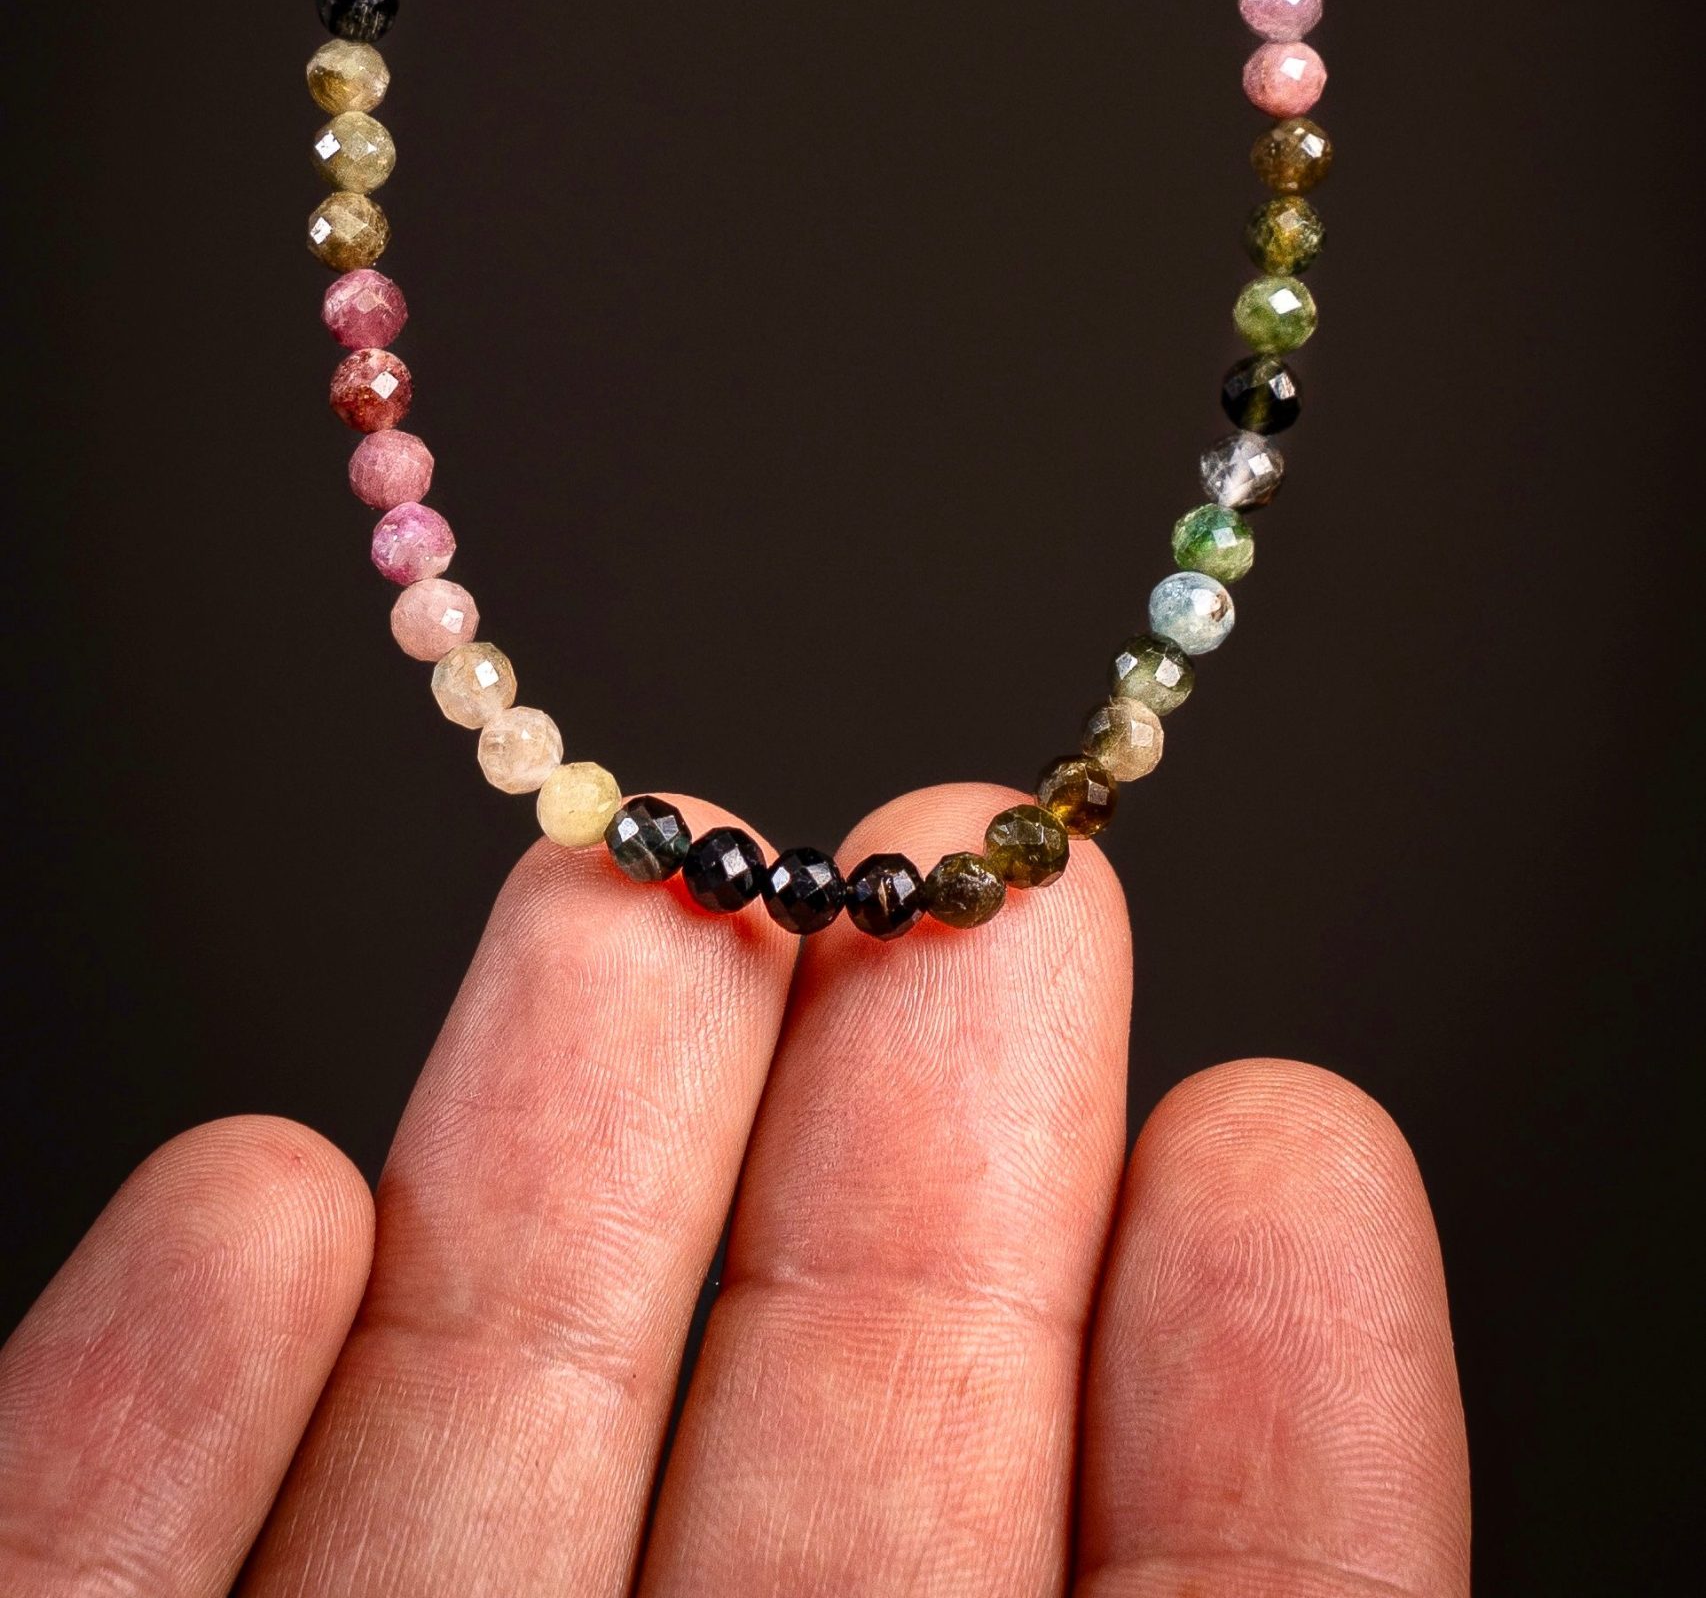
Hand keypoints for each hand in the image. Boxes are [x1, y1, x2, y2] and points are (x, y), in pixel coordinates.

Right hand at [0, 785, 1467, 1594]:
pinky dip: (122, 1463)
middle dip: (864, 1214)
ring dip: (508, 1220)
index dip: (1218, 1437)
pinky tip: (247, 1203)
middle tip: (935, 867)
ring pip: (439, 1544)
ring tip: (613, 903)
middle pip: (793, 1559)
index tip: (1258, 1118)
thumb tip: (1280, 1168)